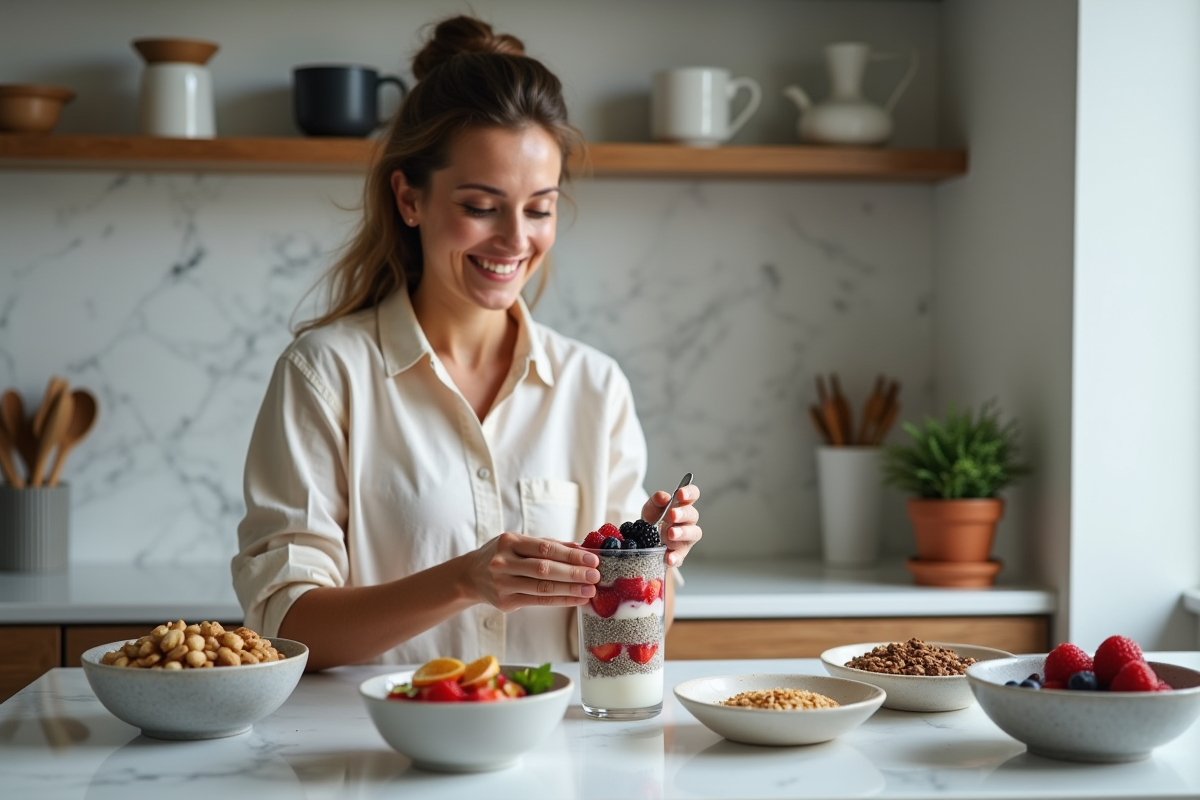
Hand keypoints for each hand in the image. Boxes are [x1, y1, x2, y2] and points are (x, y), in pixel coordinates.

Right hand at [464, 532, 599, 611]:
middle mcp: (503, 563)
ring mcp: (502, 584)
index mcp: (508, 542)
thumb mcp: (520, 542)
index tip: (591, 558)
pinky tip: (576, 599)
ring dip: (570, 590)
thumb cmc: (502, 555)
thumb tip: (580, 547)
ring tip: (590, 590)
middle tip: (595, 576)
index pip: (544, 548)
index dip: (570, 554)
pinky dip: (560, 601)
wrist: (471, 576)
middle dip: (573, 573)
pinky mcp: (505, 602)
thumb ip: (549, 544)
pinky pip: (538, 602)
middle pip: (544, 569)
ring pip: (542, 588)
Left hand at [642, 483, 701, 566]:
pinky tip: (669, 557)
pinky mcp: (680, 553)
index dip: (689, 493)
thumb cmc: (652, 521)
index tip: (680, 493)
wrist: (643, 541)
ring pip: (694, 533)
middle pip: (692, 515)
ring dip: (683, 533)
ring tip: (671, 534)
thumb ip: (656, 501)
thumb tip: (664, 497)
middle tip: (672, 515)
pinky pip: (681, 556)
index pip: (692, 495)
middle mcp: (687, 521)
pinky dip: (676, 557)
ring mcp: (686, 538)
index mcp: (681, 506)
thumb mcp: (650, 508)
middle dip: (683, 514)